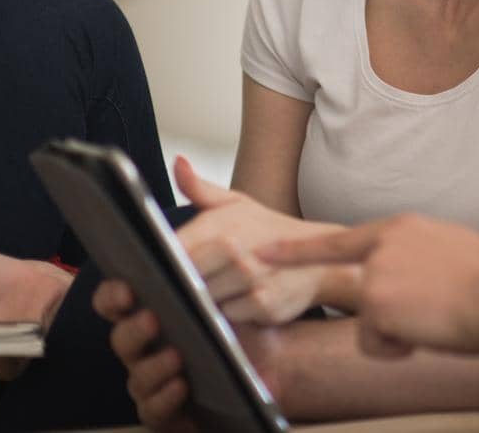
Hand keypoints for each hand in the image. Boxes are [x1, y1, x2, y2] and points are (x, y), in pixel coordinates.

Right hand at [94, 279, 282, 431]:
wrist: (274, 365)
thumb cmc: (243, 323)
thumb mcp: (235, 293)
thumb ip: (217, 270)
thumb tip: (218, 246)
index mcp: (153, 314)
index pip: (116, 303)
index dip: (113, 295)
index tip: (128, 289)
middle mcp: (146, 349)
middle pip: (122, 339)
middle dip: (133, 329)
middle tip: (153, 318)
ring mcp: (154, 383)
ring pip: (138, 377)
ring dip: (154, 365)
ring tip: (177, 355)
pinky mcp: (168, 413)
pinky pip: (154, 411)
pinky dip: (164, 398)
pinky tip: (181, 385)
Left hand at [173, 156, 340, 324]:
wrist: (319, 258)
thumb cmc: (269, 231)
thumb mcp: (237, 204)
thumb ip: (200, 188)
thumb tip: (178, 162)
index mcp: (224, 222)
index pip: (175, 248)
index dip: (163, 261)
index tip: (159, 266)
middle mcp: (238, 248)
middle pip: (185, 279)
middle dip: (183, 284)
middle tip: (188, 284)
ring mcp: (253, 277)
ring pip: (204, 300)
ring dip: (204, 301)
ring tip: (215, 291)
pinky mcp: (265, 303)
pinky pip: (228, 317)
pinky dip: (229, 314)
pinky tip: (236, 302)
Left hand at [262, 214, 478, 358]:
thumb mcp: (452, 251)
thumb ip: (420, 258)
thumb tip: (418, 280)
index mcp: (404, 228)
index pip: (341, 240)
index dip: (299, 250)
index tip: (266, 252)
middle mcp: (384, 245)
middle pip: (362, 295)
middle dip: (389, 317)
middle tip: (428, 315)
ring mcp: (376, 272)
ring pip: (371, 324)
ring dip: (401, 332)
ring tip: (439, 318)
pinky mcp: (375, 303)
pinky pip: (375, 344)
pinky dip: (399, 348)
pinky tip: (428, 331)